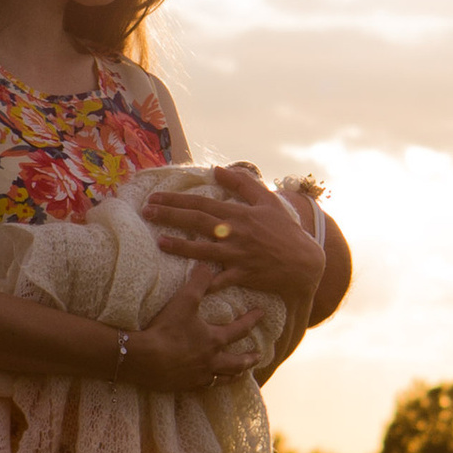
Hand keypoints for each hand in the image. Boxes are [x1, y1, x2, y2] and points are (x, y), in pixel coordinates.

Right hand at [117, 275, 270, 389]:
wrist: (143, 358)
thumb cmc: (165, 329)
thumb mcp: (183, 301)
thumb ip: (198, 282)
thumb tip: (207, 265)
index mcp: (214, 340)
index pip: (239, 330)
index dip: (251, 320)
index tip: (261, 314)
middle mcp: (211, 361)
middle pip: (237, 362)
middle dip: (250, 358)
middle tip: (259, 356)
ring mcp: (199, 376)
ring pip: (224, 378)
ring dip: (234, 374)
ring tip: (240, 374)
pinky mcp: (185, 387)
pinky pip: (204, 387)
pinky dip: (212, 384)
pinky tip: (210, 383)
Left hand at [142, 163, 326, 326]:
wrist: (305, 262)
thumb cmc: (285, 230)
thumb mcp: (268, 201)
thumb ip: (242, 183)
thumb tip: (217, 169)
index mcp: (239, 214)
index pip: (202, 203)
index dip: (177, 200)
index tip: (155, 198)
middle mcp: (236, 232)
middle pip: (197, 221)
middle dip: (170, 216)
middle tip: (147, 212)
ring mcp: (238, 255)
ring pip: (203, 250)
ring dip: (180, 246)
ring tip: (159, 242)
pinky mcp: (243, 275)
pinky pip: (220, 280)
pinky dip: (204, 282)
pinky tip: (186, 282)